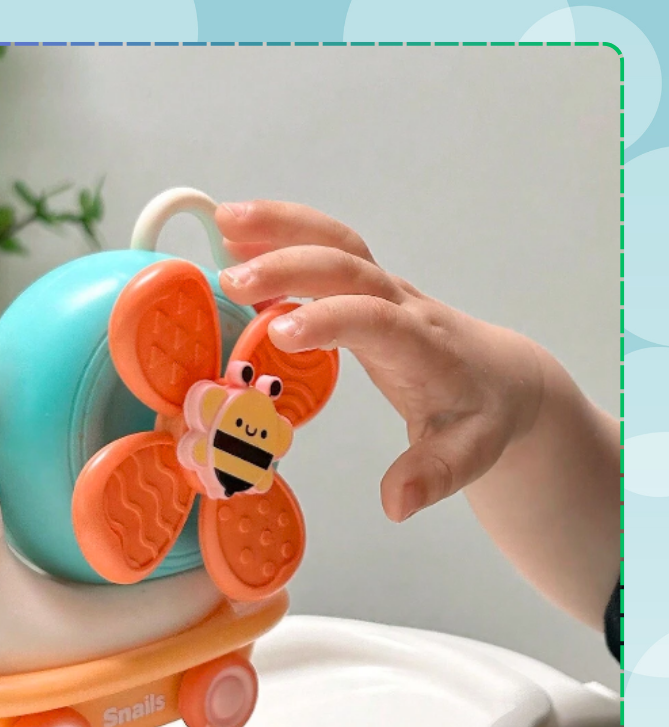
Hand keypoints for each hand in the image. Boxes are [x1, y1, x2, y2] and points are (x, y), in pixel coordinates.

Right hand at [215, 199, 546, 523]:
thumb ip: (433, 476)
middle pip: (349, 264)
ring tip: (224, 221)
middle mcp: (402, 304)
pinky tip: (238, 234)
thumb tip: (397, 504)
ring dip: (281, 226)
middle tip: (231, 279)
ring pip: (336, 241)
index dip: (330, 319)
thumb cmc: (480, 415)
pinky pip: (326, 248)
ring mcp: (384, 288)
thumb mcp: (467, 455)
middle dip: (290, 264)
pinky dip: (283, 233)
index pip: (377, 320)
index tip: (279, 332)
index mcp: (422, 347)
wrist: (501, 376)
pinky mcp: (367, 286)